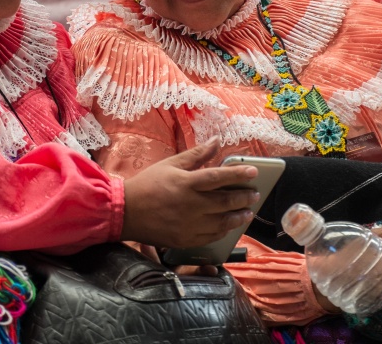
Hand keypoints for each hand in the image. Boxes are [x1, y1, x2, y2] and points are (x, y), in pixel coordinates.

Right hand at [121, 139, 258, 248]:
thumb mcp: (170, 164)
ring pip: (222, 221)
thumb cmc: (148, 184)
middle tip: (255, 194)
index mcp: (187, 183)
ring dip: (238, 216)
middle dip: (244, 197)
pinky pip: (211, 236)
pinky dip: (223, 231)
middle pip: (225, 201)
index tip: (254, 172)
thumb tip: (217, 141)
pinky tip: (229, 226)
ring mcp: (189, 224)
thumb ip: (196, 155)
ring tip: (247, 212)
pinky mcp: (186, 239)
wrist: (126, 212)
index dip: (239, 174)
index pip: (219, 177)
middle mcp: (191, 204)